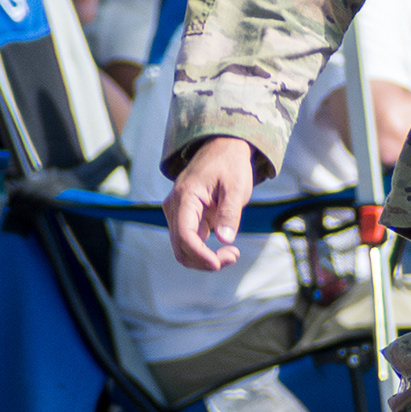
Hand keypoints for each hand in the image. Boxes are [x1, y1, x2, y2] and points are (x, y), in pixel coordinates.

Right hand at [167, 137, 259, 270]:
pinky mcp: (185, 219)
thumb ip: (230, 212)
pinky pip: (190, 243)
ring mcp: (178, 214)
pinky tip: (226, 247)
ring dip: (205, 258)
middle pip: (181, 248)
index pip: (184, 235)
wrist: (222, 148)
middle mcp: (175, 207)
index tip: (220, 263)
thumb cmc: (230, 165)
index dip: (200, 255)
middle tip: (233, 256)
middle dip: (205, 260)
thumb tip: (225, 239)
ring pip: (183, 249)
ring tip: (232, 253)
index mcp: (185, 197)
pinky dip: (205, 252)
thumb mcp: (235, 187)